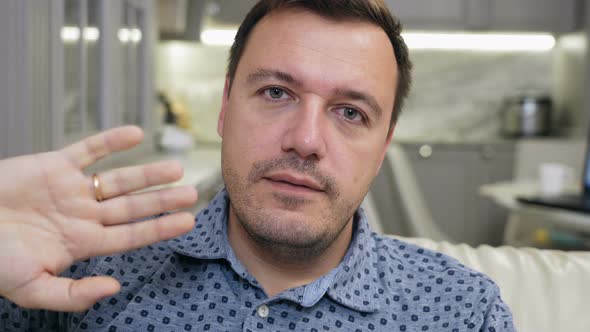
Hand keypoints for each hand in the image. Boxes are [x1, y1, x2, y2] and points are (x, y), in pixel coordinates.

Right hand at [0, 126, 196, 311]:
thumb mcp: (31, 288)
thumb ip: (73, 295)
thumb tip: (113, 287)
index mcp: (82, 243)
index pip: (130, 236)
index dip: (159, 228)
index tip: (187, 221)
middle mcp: (83, 215)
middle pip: (132, 206)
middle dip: (162, 199)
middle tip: (192, 192)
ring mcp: (71, 189)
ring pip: (117, 179)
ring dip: (146, 172)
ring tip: (175, 167)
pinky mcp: (54, 165)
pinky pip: (89, 149)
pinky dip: (111, 141)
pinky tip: (136, 134)